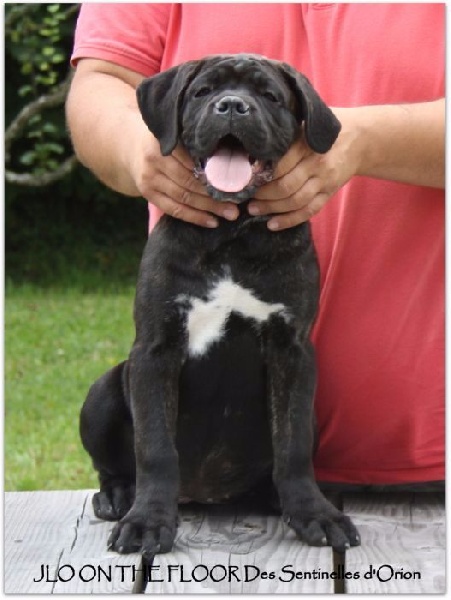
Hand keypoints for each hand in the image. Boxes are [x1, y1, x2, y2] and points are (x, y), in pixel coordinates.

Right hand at [131, 133, 239, 227]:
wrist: (132, 148)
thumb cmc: (168, 142)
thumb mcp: (179, 134)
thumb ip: (197, 145)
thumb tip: (232, 163)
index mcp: (165, 140)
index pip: (194, 160)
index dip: (215, 173)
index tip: (236, 182)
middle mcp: (154, 159)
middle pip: (190, 181)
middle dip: (215, 195)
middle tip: (237, 203)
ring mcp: (149, 178)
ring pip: (183, 197)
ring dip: (209, 208)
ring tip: (230, 214)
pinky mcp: (148, 193)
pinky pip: (174, 210)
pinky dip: (194, 217)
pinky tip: (212, 222)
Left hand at [248, 110, 361, 229]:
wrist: (360, 138)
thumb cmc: (326, 128)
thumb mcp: (306, 121)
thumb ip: (285, 132)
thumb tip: (253, 144)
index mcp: (307, 144)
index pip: (280, 164)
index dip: (260, 174)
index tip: (245, 179)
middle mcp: (317, 164)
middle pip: (286, 186)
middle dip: (263, 195)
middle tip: (247, 198)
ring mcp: (324, 181)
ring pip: (296, 201)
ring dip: (272, 209)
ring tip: (254, 210)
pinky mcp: (329, 193)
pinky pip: (309, 211)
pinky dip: (290, 220)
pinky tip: (273, 224)